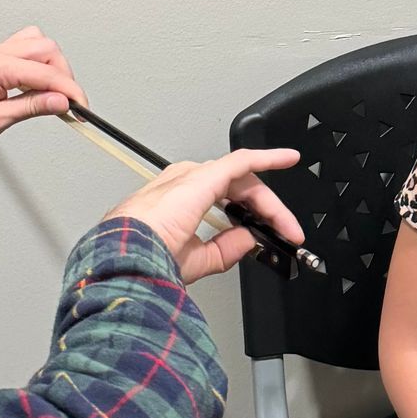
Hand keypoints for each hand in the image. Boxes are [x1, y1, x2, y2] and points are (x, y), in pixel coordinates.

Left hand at [0, 28, 86, 152]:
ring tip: (53, 91)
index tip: (80, 106)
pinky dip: (37, 61)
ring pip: (37, 42)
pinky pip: (23, 46)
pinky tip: (36, 81)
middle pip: (47, 49)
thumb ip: (32, 107)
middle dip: (64, 74)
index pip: (46, 73)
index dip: (69, 90)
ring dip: (51, 64)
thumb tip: (60, 101)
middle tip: (68, 101)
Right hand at [107, 148, 302, 284]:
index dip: (251, 217)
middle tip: (288, 232)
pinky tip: (287, 160)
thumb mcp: (196, 259)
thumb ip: (225, 248)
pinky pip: (242, 161)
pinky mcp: (205, 176)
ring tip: (288, 222)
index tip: (273, 236)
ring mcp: (194, 178)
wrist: (127, 255)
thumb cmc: (146, 258)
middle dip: (266, 211)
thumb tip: (249, 238)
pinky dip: (267, 158)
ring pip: (242, 179)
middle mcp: (185, 184)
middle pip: (236, 189)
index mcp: (178, 202)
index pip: (223, 200)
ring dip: (269, 200)